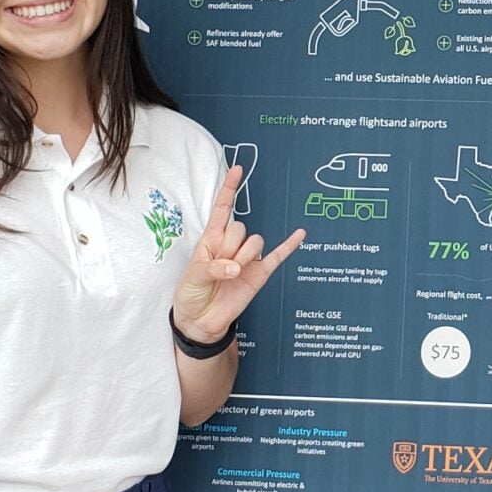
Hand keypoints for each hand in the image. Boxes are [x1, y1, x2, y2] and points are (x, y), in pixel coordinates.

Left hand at [172, 165, 304, 342]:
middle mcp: (231, 245)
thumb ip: (213, 268)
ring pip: (256, 242)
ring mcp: (247, 259)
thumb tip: (236, 268)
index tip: (237, 169)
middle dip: (230, 246)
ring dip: (244, 258)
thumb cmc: (191, 295)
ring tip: (230, 276)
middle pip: (241, 228)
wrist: (201, 321)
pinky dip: (290, 245)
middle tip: (219, 266)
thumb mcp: (192, 278)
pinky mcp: (259, 275)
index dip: (229, 188)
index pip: (223, 208)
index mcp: (211, 239)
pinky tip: (300, 234)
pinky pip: (278, 256)